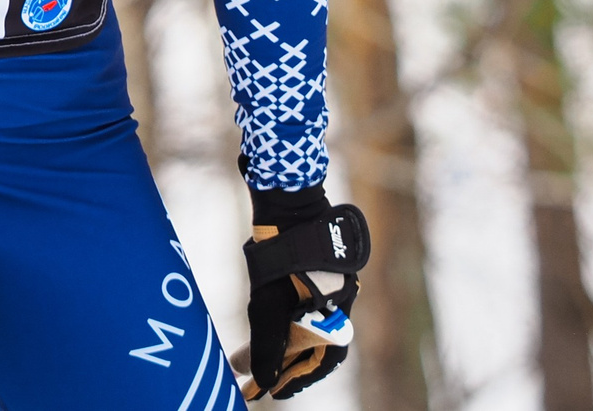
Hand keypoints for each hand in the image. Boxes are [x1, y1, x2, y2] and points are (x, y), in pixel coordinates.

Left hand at [240, 187, 369, 398]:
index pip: (325, 360)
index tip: (274, 392)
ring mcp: (328, 284)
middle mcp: (340, 301)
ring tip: (252, 356)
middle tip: (258, 379)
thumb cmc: (282, 252)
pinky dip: (283, 321)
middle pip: (314, 346)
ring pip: (306, 325)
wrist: (287, 200)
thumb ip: (266, 345)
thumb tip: (258, 380)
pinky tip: (265, 325)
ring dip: (282, 343)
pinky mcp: (314, 270)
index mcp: (338, 313)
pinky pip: (302, 305)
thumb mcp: (269, 304)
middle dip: (285, 365)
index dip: (299, 379)